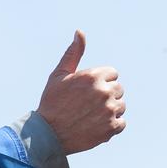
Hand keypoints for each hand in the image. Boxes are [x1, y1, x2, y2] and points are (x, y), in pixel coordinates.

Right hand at [35, 30, 125, 154]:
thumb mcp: (59, 76)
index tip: (85, 93)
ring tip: (89, 117)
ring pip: (120, 106)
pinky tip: (94, 126)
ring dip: (109, 111)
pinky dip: (110, 126)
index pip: (112, 75)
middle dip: (105, 96)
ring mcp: (109, 110)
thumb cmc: (51, 104)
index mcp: (94, 76)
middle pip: (118, 90)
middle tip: (86, 106)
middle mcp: (104, 92)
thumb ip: (73, 54)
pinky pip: (120, 123)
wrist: (45, 135)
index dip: (98, 83)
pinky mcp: (111, 128)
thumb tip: (79, 32)